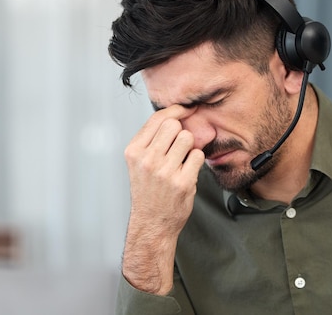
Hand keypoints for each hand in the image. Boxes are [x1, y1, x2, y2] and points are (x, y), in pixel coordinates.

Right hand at [122, 104, 204, 293]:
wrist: (152, 223)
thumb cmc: (148, 191)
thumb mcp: (139, 162)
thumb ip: (153, 139)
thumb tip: (177, 115)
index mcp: (134, 151)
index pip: (157, 118)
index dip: (176, 110)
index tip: (186, 109)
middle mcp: (147, 160)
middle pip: (174, 125)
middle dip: (181, 132)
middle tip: (178, 146)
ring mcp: (164, 171)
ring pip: (187, 138)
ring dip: (189, 147)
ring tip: (181, 161)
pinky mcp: (182, 182)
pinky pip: (197, 156)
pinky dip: (195, 161)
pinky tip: (187, 171)